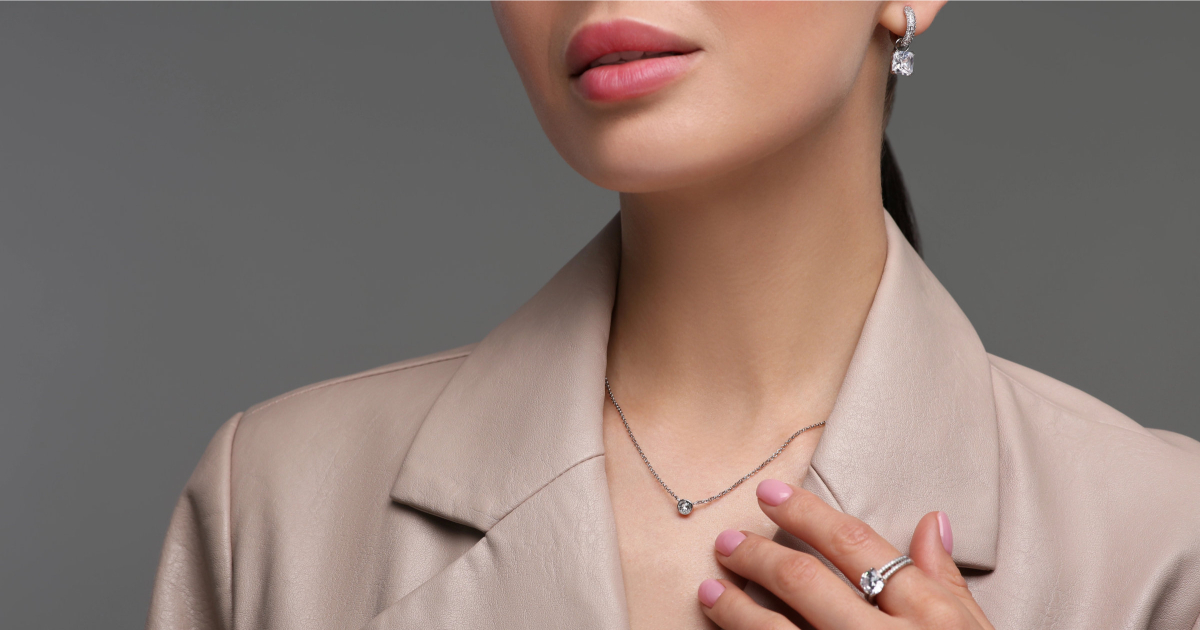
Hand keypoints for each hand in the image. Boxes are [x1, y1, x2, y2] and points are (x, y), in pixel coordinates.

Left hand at [697, 479, 994, 629]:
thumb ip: (946, 582)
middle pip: (804, 581)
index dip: (807, 513)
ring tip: (709, 591)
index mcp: (928, 616)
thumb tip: (931, 521)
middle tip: (725, 542)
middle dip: (756, 554)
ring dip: (734, 607)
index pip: (856, 546)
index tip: (770, 493)